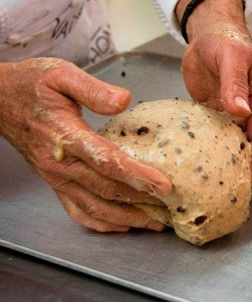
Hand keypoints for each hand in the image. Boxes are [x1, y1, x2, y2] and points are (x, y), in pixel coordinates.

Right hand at [0, 58, 171, 231]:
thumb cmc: (32, 86)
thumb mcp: (61, 75)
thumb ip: (93, 89)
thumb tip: (124, 100)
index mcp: (66, 136)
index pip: (107, 161)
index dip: (137, 175)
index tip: (164, 185)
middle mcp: (61, 164)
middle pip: (106, 190)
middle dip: (140, 202)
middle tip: (169, 209)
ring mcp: (57, 178)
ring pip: (94, 207)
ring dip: (126, 218)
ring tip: (153, 223)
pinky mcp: (55, 184)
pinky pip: (77, 212)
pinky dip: (100, 223)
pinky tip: (121, 226)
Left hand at [176, 0, 251, 180]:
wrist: (207, 34)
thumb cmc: (225, 41)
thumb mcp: (232, 58)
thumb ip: (236, 84)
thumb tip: (241, 112)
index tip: (250, 176)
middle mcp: (247, 110)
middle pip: (250, 143)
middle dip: (244, 164)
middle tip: (232, 186)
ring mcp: (230, 113)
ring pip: (233, 141)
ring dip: (228, 159)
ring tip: (216, 180)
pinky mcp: (214, 113)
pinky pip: (215, 134)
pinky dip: (211, 147)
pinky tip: (201, 160)